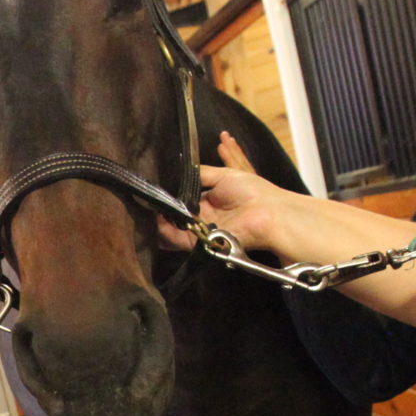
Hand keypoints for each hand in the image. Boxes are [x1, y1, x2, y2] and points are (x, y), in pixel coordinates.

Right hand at [158, 132, 286, 254]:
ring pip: (172, 227)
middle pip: (175, 214)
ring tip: (150, 208)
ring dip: (160, 220)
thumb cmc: (250, 191)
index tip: (155, 186)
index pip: (182, 198)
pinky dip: (165, 232)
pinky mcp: (199, 243)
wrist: (267, 213)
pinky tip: (157, 220)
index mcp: (209, 199)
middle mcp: (202, 216)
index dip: (170, 193)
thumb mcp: (223, 174)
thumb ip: (199, 174)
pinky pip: (177, 239)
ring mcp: (200, 230)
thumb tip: (177, 172)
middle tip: (148, 198)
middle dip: (161, 207)